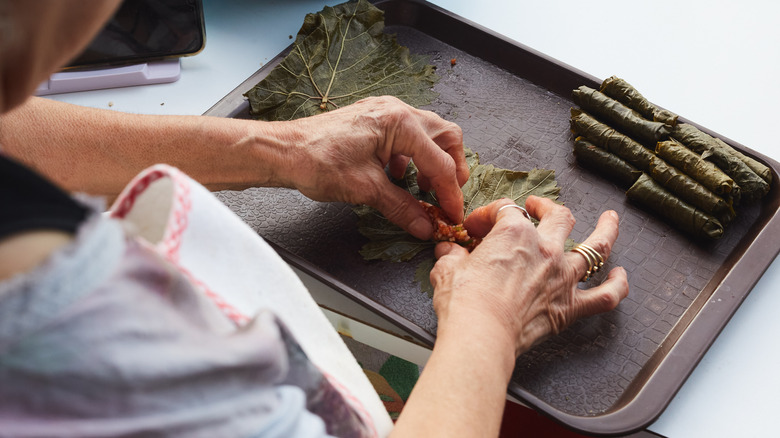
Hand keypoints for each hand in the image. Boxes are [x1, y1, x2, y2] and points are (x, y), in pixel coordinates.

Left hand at [278, 96, 468, 239]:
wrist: (284, 151)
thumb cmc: (316, 161)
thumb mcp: (366, 190)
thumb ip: (401, 207)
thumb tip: (424, 224)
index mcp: (399, 124)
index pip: (440, 163)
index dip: (450, 193)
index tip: (452, 214)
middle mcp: (397, 111)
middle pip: (445, 137)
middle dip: (451, 168)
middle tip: (446, 196)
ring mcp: (385, 112)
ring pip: (428, 134)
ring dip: (432, 162)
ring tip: (422, 189)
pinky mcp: (374, 120)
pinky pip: (406, 135)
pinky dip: (412, 156)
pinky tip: (398, 176)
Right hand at [430, 196, 627, 355]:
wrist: (480, 334)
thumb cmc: (464, 302)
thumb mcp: (447, 270)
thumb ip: (451, 256)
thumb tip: (448, 251)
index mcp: (514, 233)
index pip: (505, 211)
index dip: (487, 215)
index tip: (475, 228)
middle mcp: (545, 249)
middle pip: (557, 216)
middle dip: (546, 207)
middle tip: (538, 207)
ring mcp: (563, 277)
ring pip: (596, 247)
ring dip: (606, 231)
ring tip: (610, 220)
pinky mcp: (570, 307)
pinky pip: (605, 296)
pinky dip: (617, 285)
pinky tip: (621, 276)